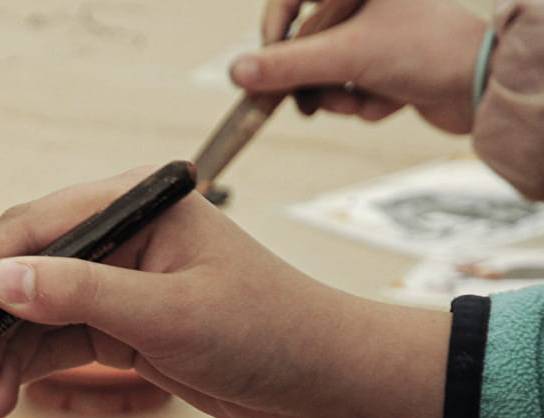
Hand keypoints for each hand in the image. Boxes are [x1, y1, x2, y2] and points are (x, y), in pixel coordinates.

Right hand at [0, 168, 450, 417]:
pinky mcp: (122, 324)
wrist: (324, 383)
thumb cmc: (271, 332)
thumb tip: (1, 280)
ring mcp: (119, 282)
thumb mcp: (170, 315)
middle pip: (23, 270)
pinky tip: (0, 398)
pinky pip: (53, 343)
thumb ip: (81, 295)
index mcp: (138, 206)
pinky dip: (23, 370)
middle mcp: (123, 237)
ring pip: (32, 315)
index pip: (36, 228)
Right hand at [235, 0, 485, 133]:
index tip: (265, 67)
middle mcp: (367, 3)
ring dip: (340, 96)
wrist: (485, 88)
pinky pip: (352, 85)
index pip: (290, 0)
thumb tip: (237, 73)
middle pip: (307, 43)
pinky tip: (390, 102)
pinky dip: (364, 101)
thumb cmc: (428, 52)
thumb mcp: (346, 57)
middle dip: (315, 79)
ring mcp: (379, 33)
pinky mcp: (390, 62)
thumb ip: (287, 66)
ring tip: (363, 101)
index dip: (273, 33)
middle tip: (312, 100)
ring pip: (327, 70)